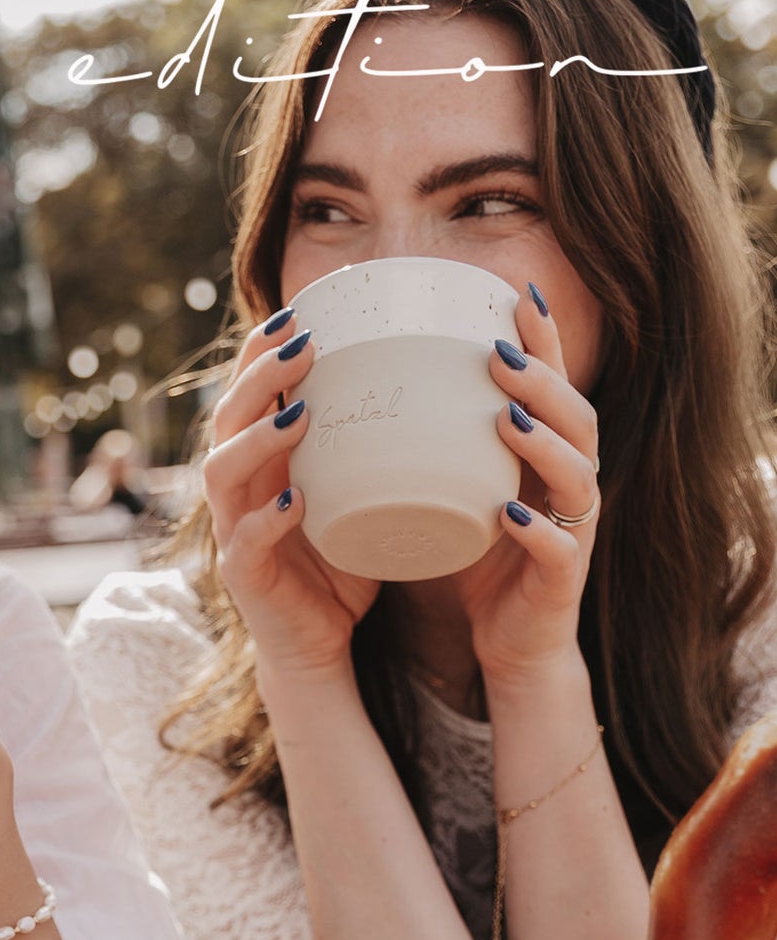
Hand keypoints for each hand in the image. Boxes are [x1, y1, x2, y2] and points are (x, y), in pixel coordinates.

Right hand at [204, 310, 379, 676]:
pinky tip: (296, 500)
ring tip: (299, 414)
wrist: (318, 643)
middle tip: (301, 343)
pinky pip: (244, 542)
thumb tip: (447, 382)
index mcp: (262, 463)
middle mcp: (237, 489)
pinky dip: (267, 520)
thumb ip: (382, 447)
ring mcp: (233, 531)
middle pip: (226, 420)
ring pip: (221, 473)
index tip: (300, 311)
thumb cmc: (343, 563)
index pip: (249, 394)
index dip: (262, 352)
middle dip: (259, 378)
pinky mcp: (243, 576)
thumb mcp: (362, 494)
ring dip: (256, 439)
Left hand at [457, 288, 600, 684]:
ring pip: (577, 476)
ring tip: (506, 418)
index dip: (545, 343)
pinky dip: (537, 530)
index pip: (552, 387)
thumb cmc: (476, 556)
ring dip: (545, 444)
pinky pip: (559, 550)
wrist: (509, 642)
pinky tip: (509, 513)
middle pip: (577, 418)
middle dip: (543, 382)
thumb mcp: (453, 488)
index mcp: (545, 457)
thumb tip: (362, 385)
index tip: (517, 296)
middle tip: (499, 353)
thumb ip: (428, 441)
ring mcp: (572, 532)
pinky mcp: (561, 581)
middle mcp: (568, 486)